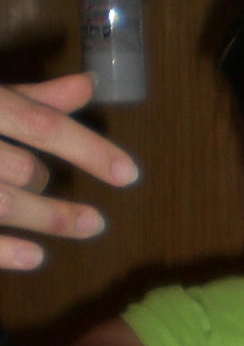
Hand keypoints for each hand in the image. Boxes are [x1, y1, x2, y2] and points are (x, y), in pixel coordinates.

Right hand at [0, 74, 138, 269]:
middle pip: (20, 169)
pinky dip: (4, 250)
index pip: (39, 124)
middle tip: (92, 221)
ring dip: (46, 220)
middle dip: (53, 195)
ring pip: (2, 203)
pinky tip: (36, 258)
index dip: (88, 148)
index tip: (129, 175)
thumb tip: (87, 86)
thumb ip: (29, 96)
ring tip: (88, 228)